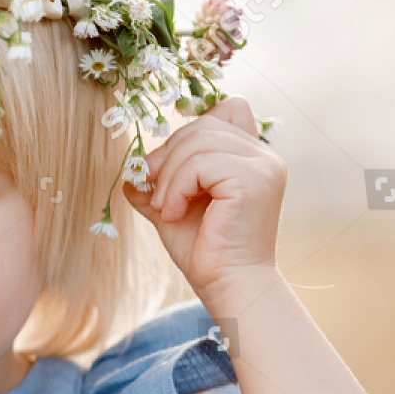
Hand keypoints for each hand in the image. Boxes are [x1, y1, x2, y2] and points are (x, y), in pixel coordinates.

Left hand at [120, 95, 286, 302]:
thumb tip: (130, 167)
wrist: (226, 285)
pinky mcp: (254, 180)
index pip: (227, 109)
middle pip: (203, 124)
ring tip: (165, 209)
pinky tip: (174, 214)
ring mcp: (263, 165)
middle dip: (168, 156)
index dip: (192, 131)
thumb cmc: (204, 250)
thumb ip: (156, 181)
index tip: (171, 170)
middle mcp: (264, 156)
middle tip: (155, 194)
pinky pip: (201, 163)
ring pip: (198, 141)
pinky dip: (177, 187)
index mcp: (251, 156)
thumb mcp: (172, 206)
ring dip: (169, 176)